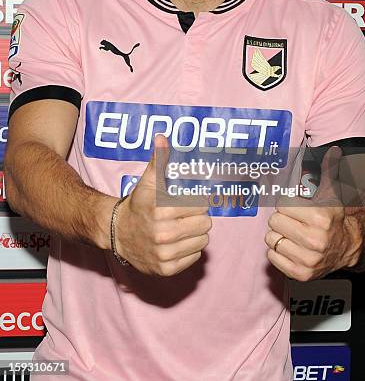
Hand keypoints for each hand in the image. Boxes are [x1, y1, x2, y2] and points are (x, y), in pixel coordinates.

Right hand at [114, 135, 211, 275]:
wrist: (117, 233)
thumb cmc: (138, 205)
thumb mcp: (147, 182)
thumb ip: (158, 159)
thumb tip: (162, 137)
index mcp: (162, 210)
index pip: (202, 205)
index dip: (195, 202)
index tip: (182, 203)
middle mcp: (163, 234)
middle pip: (205, 224)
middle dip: (197, 218)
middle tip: (182, 216)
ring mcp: (164, 254)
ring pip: (203, 241)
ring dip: (195, 234)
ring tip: (179, 229)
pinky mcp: (166, 269)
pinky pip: (195, 257)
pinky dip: (189, 250)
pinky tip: (176, 243)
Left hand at [265, 146, 361, 280]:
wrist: (347, 247)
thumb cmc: (333, 218)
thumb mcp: (331, 194)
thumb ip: (328, 171)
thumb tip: (334, 150)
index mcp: (320, 218)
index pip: (282, 205)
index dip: (288, 205)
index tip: (297, 208)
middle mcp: (314, 241)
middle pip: (274, 222)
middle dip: (282, 219)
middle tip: (295, 222)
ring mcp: (307, 259)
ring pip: (271, 239)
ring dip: (279, 235)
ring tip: (293, 235)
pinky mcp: (301, 274)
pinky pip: (272, 256)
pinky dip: (278, 251)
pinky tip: (292, 247)